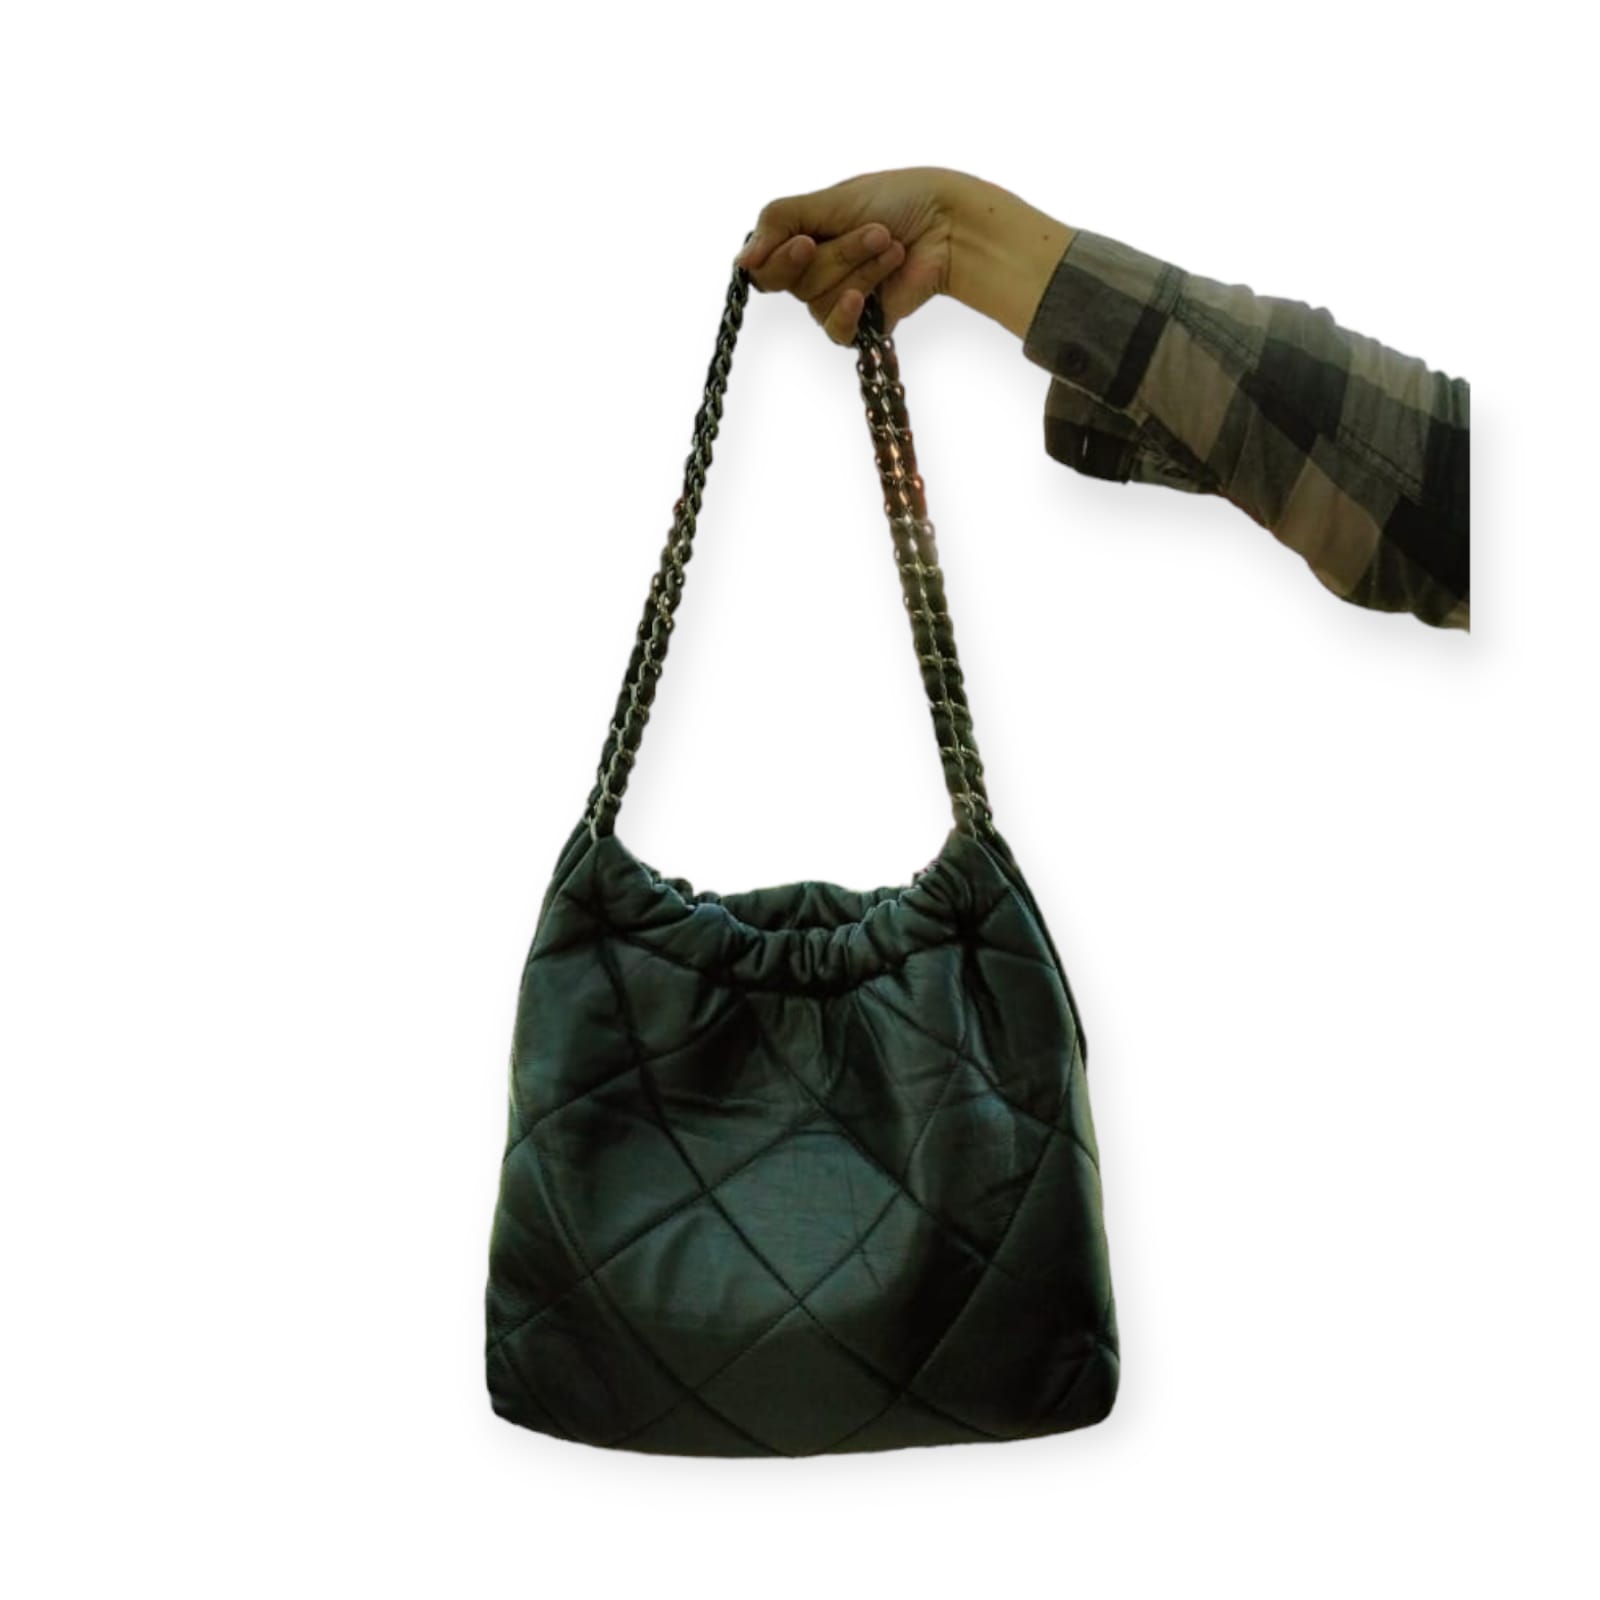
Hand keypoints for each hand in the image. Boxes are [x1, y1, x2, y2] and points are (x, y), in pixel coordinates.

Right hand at [732, 166, 966, 343]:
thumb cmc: (895, 200)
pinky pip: (835, 330)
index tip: (807, 242)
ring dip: (860, 269)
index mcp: (801, 239)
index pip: (763, 266)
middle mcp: (814, 271)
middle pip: (795, 282)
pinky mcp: (862, 323)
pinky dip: (848, 311)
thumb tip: (740, 262)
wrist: (948, 224)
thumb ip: (777, 223)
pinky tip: (866, 297)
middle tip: (877, 231)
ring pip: (819, 301)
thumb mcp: (827, 200)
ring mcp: (837, 298)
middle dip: (838, 255)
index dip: (780, 259)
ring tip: (892, 248)